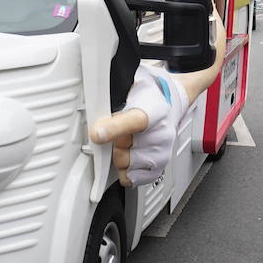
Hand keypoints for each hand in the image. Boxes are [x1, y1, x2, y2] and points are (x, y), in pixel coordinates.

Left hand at [89, 65, 189, 186]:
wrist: (170, 102)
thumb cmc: (148, 94)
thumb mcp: (130, 83)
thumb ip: (111, 94)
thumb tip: (92, 103)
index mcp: (155, 109)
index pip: (136, 121)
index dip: (114, 129)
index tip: (97, 134)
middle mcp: (162, 133)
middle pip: (125, 151)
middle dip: (114, 142)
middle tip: (117, 131)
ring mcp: (162, 152)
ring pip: (126, 166)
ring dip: (120, 156)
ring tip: (125, 142)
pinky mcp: (160, 166)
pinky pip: (134, 178)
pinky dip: (126, 171)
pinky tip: (128, 157)